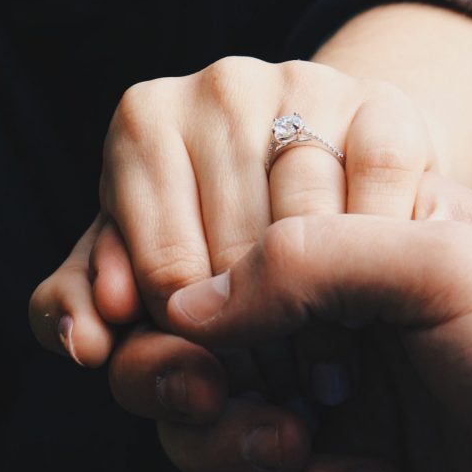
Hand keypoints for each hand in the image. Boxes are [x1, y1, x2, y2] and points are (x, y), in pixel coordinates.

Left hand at [30, 56, 434, 365]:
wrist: (326, 164)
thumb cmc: (218, 221)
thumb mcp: (143, 257)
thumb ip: (87, 302)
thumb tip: (90, 344)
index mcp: (144, 120)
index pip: (163, 268)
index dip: (198, 343)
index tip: (221, 379)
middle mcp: (220, 87)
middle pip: (236, 250)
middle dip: (257, 337)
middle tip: (275, 387)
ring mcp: (305, 85)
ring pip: (308, 225)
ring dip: (322, 313)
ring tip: (320, 366)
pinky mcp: (383, 103)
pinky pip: (377, 194)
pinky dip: (377, 260)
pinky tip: (367, 300)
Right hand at [158, 176, 471, 471]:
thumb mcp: (440, 266)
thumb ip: (307, 257)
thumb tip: (187, 306)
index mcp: (345, 243)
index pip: (214, 254)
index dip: (180, 299)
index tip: (189, 337)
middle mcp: (322, 322)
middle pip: (185, 350)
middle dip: (184, 384)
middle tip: (216, 399)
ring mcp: (325, 403)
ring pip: (206, 432)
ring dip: (242, 451)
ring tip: (312, 447)